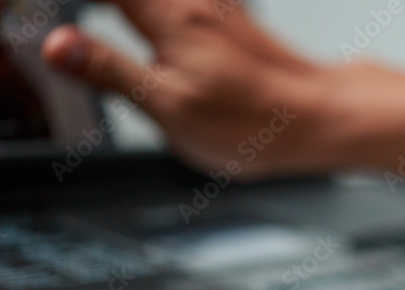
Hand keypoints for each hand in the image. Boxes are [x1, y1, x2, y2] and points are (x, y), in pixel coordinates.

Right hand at [41, 0, 379, 177]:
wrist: (318, 120)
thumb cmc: (256, 123)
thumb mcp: (170, 108)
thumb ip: (112, 72)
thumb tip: (59, 48)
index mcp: (169, 17)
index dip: (66, 4)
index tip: (46, 15)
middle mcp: (192, 3)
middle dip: (99, 7)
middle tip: (69, 29)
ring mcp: (214, 9)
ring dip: (129, 9)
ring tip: (103, 28)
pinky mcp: (230, 22)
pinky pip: (181, 4)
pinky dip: (156, 14)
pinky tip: (153, 29)